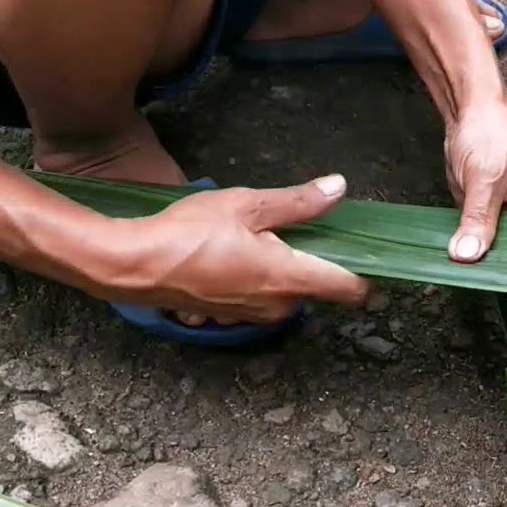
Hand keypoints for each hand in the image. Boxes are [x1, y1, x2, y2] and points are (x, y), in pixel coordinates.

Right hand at [103, 174, 369, 323]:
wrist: (131, 266)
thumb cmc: (186, 233)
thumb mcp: (246, 206)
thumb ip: (298, 202)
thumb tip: (339, 189)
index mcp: (290, 279)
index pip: (350, 289)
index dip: (368, 273)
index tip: (376, 254)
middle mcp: (279, 305)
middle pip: (319, 283)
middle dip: (314, 256)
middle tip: (292, 224)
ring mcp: (254, 315)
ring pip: (289, 288)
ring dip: (284, 264)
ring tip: (255, 234)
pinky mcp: (232, 316)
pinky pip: (262, 294)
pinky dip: (259, 275)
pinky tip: (235, 251)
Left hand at [444, 103, 506, 262]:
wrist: (470, 114)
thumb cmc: (488, 132)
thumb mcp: (482, 178)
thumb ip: (477, 218)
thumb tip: (469, 254)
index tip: (496, 272)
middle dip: (501, 255)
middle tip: (479, 270)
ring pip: (506, 245)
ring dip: (488, 251)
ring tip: (471, 259)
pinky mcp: (502, 214)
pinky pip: (492, 236)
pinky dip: (478, 242)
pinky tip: (466, 250)